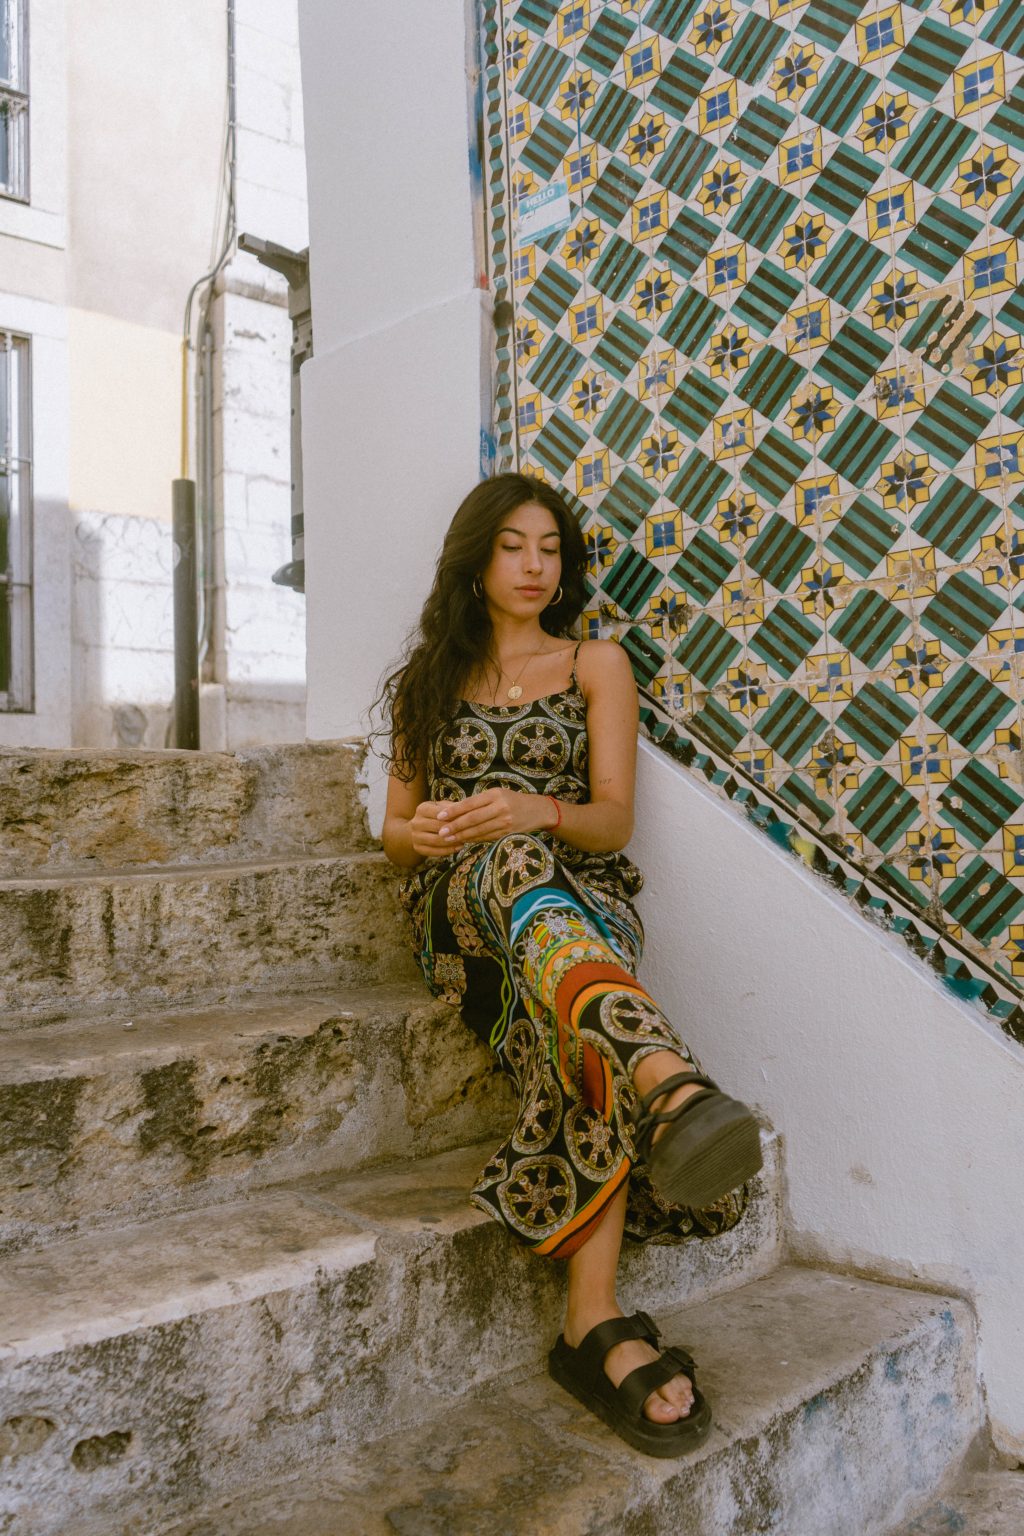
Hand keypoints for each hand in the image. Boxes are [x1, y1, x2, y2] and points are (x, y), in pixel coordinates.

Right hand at [408, 799, 464, 857]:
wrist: (419, 828)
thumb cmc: (435, 815)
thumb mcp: (442, 807)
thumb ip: (452, 807)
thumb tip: (466, 809)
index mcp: (422, 809)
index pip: (440, 813)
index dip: (454, 817)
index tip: (467, 820)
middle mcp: (416, 822)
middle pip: (438, 827)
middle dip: (454, 830)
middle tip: (468, 832)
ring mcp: (415, 836)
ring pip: (436, 841)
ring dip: (452, 842)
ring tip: (465, 841)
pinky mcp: (417, 848)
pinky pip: (434, 851)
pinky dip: (448, 850)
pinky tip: (458, 848)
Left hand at [435, 787, 555, 846]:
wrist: (537, 811)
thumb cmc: (512, 800)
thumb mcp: (497, 794)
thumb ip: (478, 802)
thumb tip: (454, 810)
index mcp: (495, 795)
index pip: (470, 804)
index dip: (454, 811)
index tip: (440, 816)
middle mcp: (500, 808)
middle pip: (473, 819)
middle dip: (455, 826)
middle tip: (441, 832)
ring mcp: (505, 822)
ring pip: (479, 831)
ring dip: (462, 836)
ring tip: (448, 839)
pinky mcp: (508, 834)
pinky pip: (487, 838)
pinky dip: (474, 840)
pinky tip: (464, 841)